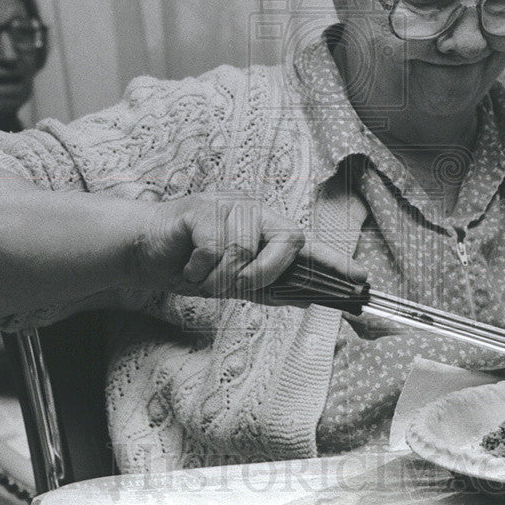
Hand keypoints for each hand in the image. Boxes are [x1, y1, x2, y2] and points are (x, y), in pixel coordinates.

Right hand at [129, 194, 366, 301]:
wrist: (142, 250)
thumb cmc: (190, 262)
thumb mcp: (233, 281)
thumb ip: (269, 287)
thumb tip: (308, 297)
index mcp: (264, 230)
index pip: (308, 245)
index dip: (335, 261)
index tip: (362, 279)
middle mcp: (253, 213)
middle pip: (290, 238)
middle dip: (269, 271)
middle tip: (240, 284)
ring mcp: (228, 207)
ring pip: (247, 250)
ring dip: (221, 276)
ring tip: (202, 274)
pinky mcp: (201, 207)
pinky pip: (215, 248)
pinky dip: (200, 268)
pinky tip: (188, 264)